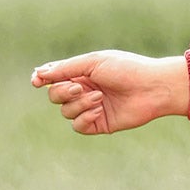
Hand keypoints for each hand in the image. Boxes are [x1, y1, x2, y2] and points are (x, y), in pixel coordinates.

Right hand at [30, 51, 188, 133]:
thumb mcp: (93, 63)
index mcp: (82, 73)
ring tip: (99, 98)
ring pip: (65, 111)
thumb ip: (65, 69)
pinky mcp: (100, 124)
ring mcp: (91, 108)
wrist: (152, 88)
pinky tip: (99, 110)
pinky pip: (77, 126)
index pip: (53, 78)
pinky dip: (84, 118)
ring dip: (79, 104)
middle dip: (62, 92)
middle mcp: (84, 90)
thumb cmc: (126, 69)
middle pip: (55, 96)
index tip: (36, 81)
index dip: (42, 79)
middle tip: (81, 88)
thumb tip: (38, 74)